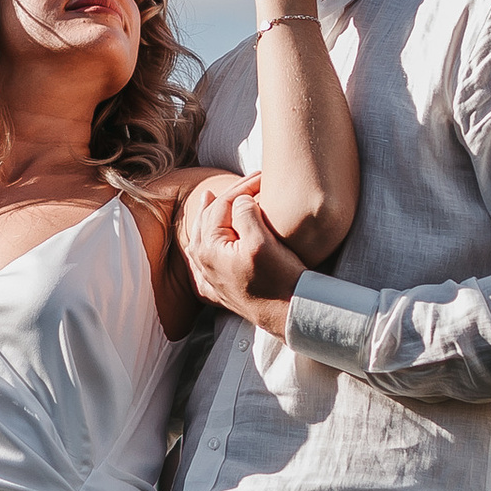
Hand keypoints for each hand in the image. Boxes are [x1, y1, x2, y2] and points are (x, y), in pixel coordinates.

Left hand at [179, 176, 306, 334]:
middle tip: (250, 181)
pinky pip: (203, 268)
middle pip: (211, 220)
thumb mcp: (261, 241)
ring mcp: (211, 280)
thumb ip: (244, 212)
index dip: (243, 187)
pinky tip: (200, 248)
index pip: (223, 206)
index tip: (262, 176)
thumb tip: (239, 200)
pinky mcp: (222, 293)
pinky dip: (202, 252)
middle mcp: (203, 264)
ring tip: (210, 200)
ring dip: (211, 219)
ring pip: (204, 240)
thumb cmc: (278, 279)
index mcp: (209, 249)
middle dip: (230, 197)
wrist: (290, 314)